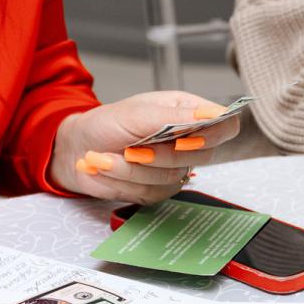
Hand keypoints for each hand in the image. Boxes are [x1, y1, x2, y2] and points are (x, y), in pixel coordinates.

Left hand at [49, 92, 241, 203]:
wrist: (77, 148)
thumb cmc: (106, 123)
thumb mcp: (138, 112)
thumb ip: (176, 116)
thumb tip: (214, 114)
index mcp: (187, 112)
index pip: (226, 124)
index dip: (215, 134)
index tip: (185, 137)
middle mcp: (187, 139)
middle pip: (204, 155)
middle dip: (162, 154)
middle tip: (132, 147)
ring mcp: (174, 167)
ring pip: (174, 176)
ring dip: (133, 168)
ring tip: (107, 156)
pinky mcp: (158, 189)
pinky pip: (153, 192)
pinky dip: (125, 180)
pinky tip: (108, 167)